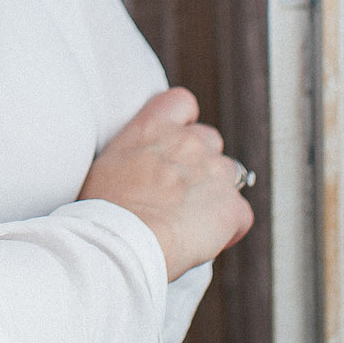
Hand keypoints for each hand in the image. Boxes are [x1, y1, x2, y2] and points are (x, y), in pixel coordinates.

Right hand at [77, 87, 253, 281]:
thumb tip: (139, 168)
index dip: (184, 122)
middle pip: (210, 140)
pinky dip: (229, 227)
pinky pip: (241, 214)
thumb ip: (133, 155)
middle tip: (181, 191)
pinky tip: (206, 239)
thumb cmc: (103, 211)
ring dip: (217, 192)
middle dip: (201, 162)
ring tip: (193, 219)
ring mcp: (213, 170)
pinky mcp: (230, 205)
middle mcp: (186, 141)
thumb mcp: (107, 164)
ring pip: (230, 174)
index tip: (177, 140)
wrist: (122, 240)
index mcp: (152, 127)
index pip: (182, 102)